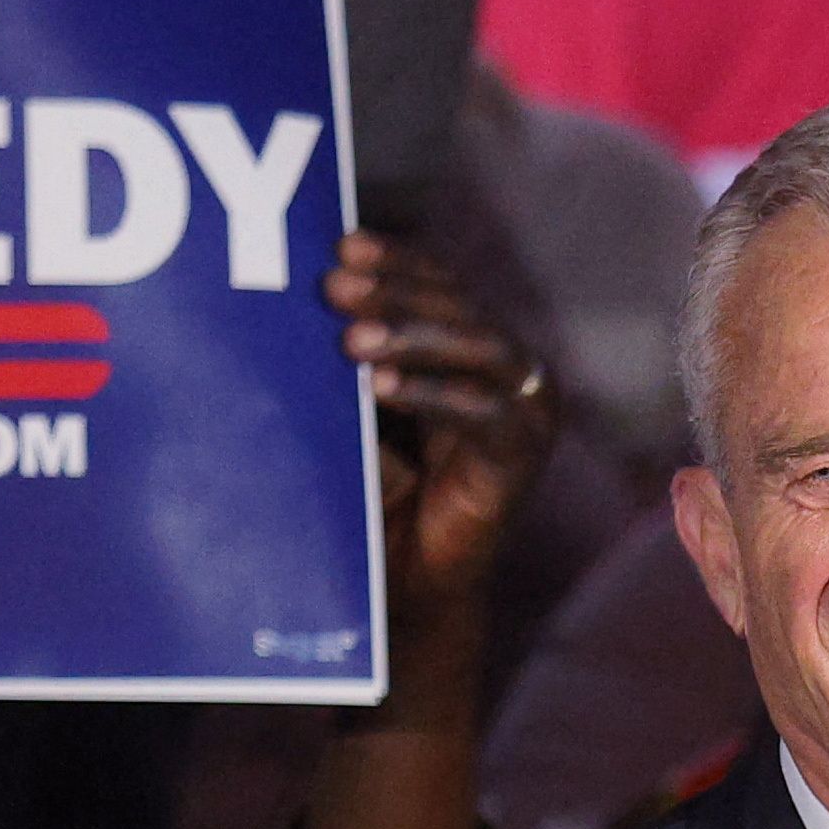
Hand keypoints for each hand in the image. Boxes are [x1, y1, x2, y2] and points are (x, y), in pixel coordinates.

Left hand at [327, 232, 547, 710]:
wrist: (407, 582)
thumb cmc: (377, 490)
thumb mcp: (361, 411)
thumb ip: (352, 359)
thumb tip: (302, 296)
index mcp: (473, 346)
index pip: (440, 284)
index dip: (397, 261)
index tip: (343, 246)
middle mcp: (510, 366)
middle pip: (459, 306)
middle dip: (396, 292)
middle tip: (336, 285)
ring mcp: (526, 406)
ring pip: (478, 346)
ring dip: (412, 335)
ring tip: (351, 339)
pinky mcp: (525, 452)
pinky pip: (484, 410)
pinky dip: (433, 392)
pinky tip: (381, 385)